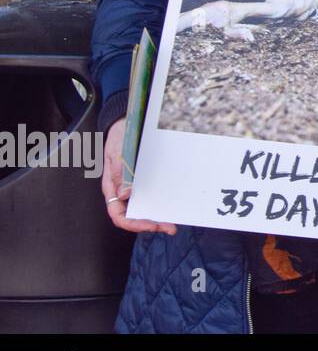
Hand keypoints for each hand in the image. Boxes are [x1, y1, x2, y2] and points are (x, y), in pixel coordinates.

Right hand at [102, 118, 176, 234]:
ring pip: (142, 207)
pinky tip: (170, 205)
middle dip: (150, 224)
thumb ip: (121, 174)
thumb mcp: (118, 153)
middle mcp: (121, 190)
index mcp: (112, 187)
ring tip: (172, 222)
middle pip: (132, 215)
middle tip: (170, 227)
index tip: (152, 225)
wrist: (126, 122)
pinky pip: (149, 195)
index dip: (133, 224)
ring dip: (156, 216)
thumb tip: (125, 194)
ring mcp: (132, 185)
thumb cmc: (119, 137)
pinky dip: (159, 202)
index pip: (118, 214)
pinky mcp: (142, 179)